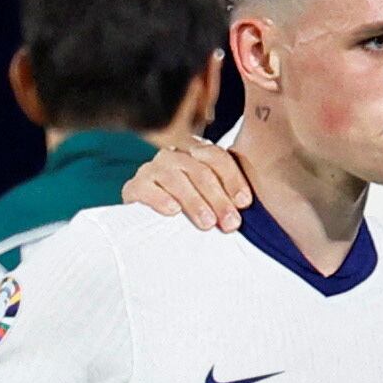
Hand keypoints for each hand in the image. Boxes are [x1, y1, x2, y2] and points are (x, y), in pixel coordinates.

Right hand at [120, 139, 250, 229]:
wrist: (151, 228)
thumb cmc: (192, 213)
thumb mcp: (212, 203)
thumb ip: (228, 197)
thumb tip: (247, 207)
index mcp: (197, 154)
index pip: (217, 158)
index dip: (232, 179)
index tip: (244, 203)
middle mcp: (175, 156)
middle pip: (200, 171)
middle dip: (218, 198)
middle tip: (230, 223)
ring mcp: (154, 169)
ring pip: (176, 178)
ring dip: (194, 201)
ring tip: (207, 223)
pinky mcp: (135, 186)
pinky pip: (147, 188)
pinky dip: (160, 198)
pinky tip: (172, 211)